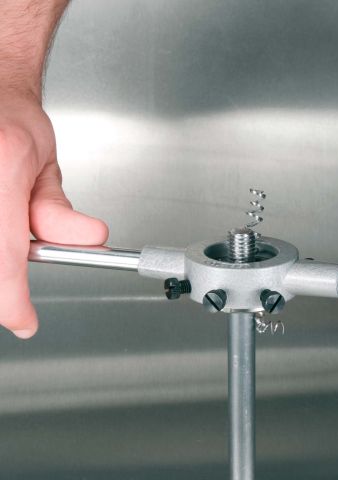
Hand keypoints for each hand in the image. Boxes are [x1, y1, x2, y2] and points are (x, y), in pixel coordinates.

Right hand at [0, 91, 107, 338]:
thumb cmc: (12, 122)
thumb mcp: (44, 168)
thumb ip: (58, 213)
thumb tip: (88, 240)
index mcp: (4, 167)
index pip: (3, 257)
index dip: (11, 301)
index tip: (24, 321)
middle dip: (0, 286)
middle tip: (14, 290)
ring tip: (9, 230)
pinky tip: (3, 226)